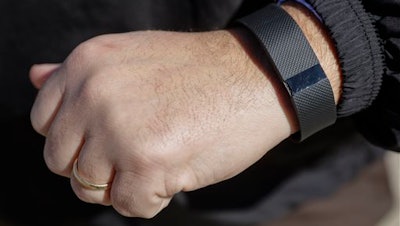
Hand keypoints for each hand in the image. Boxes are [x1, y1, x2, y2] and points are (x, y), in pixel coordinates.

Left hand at [30, 30, 294, 217]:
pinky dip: (152, 198)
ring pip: (91, 189)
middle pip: (62, 162)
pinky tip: (176, 171)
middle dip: (97, 167)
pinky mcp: (150, 162)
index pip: (43, 124)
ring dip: (125, 184)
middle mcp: (95, 94)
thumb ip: (79, 74)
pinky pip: (130, 206)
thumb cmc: (198, 71)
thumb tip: (36, 75)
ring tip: (160, 159)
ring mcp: (120, 129)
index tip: (106, 139)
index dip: (77, 140)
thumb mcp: (131, 56)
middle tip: (136, 153)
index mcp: (87, 65)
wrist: (257, 75)